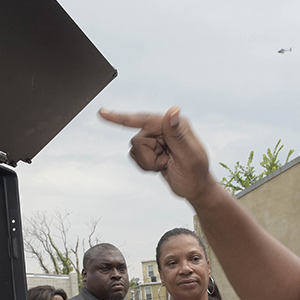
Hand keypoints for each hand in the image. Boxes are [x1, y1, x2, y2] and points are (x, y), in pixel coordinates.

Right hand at [98, 107, 215, 203]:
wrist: (196, 189)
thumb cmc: (196, 176)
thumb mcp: (189, 157)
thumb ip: (178, 134)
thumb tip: (173, 110)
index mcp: (176, 125)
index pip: (144, 120)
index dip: (121, 118)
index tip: (102, 113)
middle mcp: (166, 127)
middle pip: (138, 139)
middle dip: (149, 157)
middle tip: (167, 163)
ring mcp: (158, 137)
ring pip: (135, 148)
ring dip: (148, 162)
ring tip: (165, 165)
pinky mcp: (152, 147)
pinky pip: (135, 155)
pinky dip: (145, 165)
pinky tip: (160, 166)